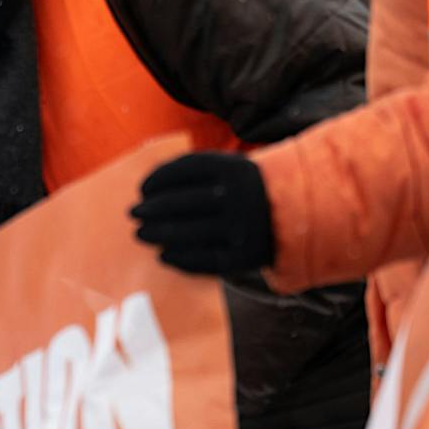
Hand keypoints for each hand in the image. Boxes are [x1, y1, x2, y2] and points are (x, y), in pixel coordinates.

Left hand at [130, 150, 274, 275]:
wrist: (296, 216)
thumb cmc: (246, 189)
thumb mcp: (230, 168)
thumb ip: (193, 172)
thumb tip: (146, 189)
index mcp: (234, 168)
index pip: (184, 170)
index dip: (157, 179)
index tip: (142, 189)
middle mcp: (240, 197)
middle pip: (182, 203)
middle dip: (151, 209)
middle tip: (133, 213)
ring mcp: (243, 229)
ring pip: (189, 232)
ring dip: (158, 234)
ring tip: (141, 233)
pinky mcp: (245, 257)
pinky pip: (204, 260)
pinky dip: (180, 258)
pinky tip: (164, 255)